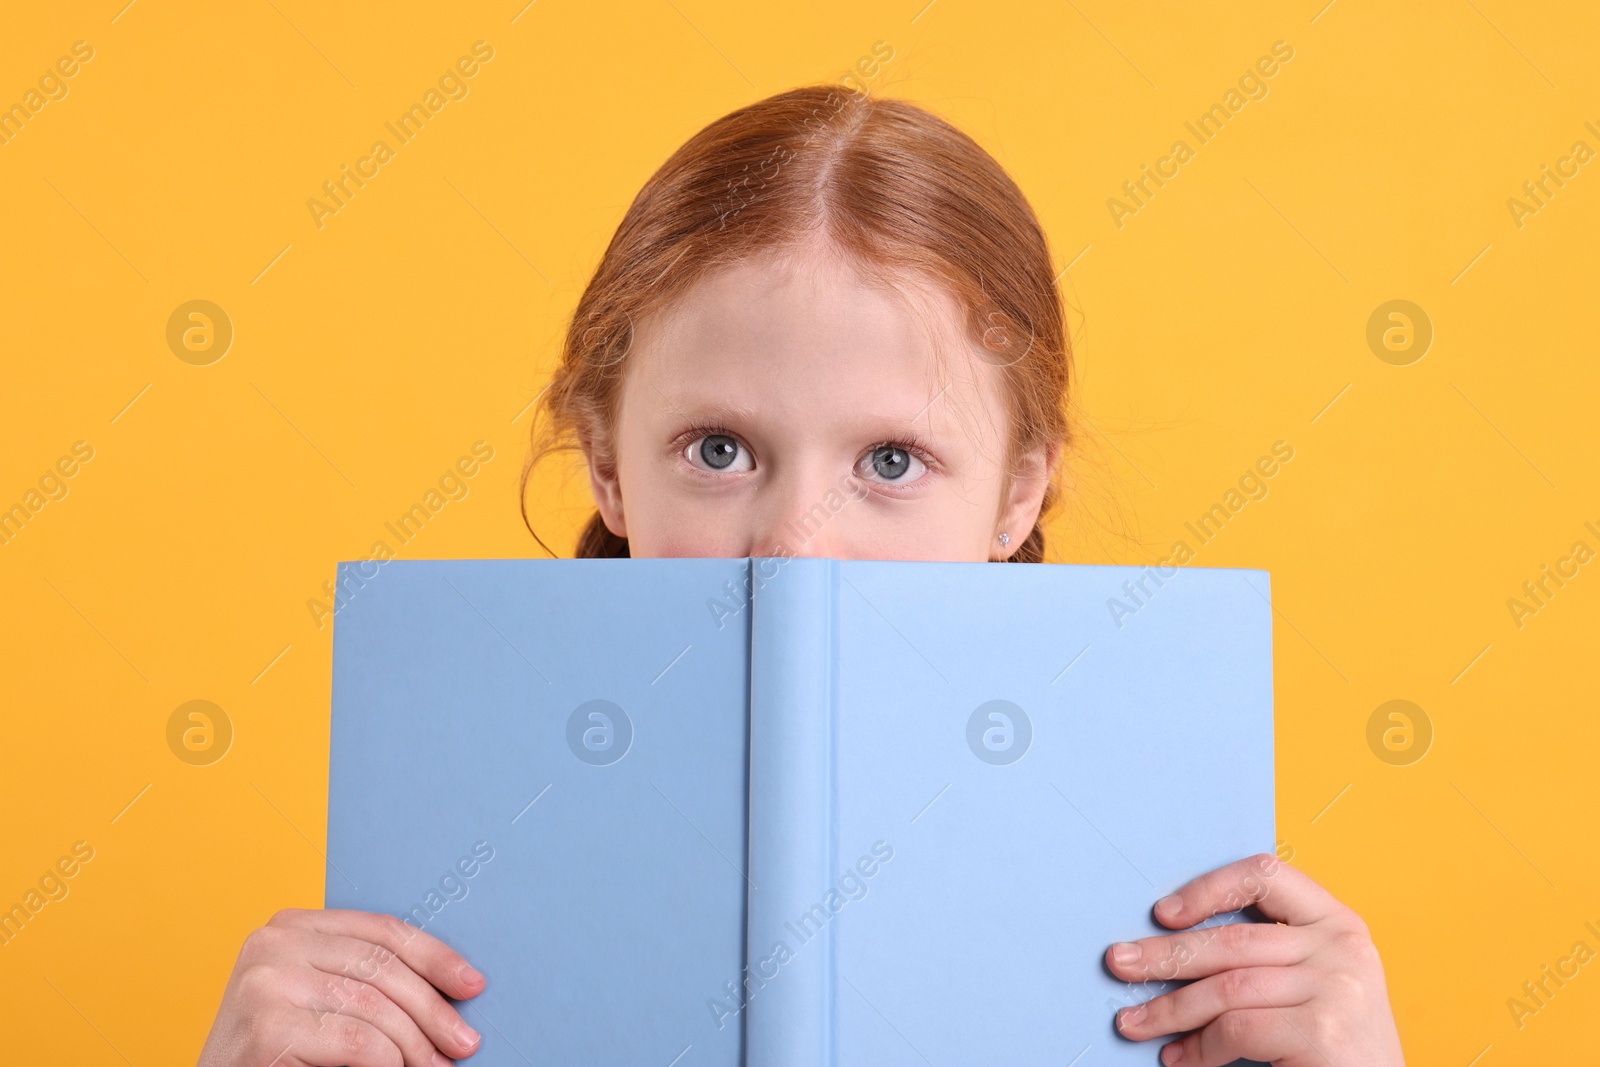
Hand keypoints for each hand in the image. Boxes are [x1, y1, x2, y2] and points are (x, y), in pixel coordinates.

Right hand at [196, 908, 485, 1066]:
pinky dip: (391, 1064)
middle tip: (464, 1043)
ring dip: (417, 1046)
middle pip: (383, 969)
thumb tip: (450, 987)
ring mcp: (266, 983)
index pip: (381, 931)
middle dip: (433, 1011)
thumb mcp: (313, 998)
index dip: (435, 957)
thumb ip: (358, 979)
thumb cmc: (269, 1052)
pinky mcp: (268, 1028)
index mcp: (288, 926)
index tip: (472, 984)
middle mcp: (273, 944)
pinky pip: (361, 1044)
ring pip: (377, 1009)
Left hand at [1104, 852, 1403, 1065]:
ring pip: (1224, 988)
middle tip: (1119, 964)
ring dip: (1168, 1008)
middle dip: (1165, 955)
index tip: (1163, 914)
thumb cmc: (1338, 1048)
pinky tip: (1179, 1058)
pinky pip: (1236, 1030)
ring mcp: (1337, 988)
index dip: (1208, 888)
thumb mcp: (1313, 983)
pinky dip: (1198, 1048)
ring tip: (1134, 1022)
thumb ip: (1267, 955)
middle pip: (1231, 939)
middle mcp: (1343, 948)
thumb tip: (1172, 943)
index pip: (1266, 876)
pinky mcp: (1323, 1031)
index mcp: (1339, 924)